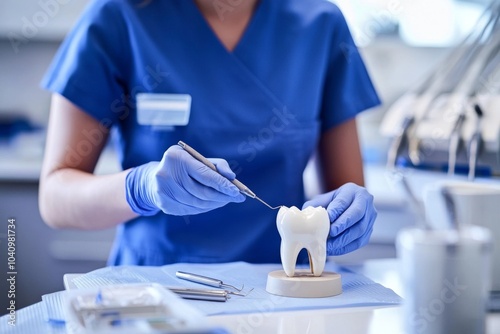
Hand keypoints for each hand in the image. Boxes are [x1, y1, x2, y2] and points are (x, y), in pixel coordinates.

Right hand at [126, 145, 244, 215]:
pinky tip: (212, 204)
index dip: (223, 185)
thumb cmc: (182, 165)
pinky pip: (191, 210)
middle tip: (237, 198)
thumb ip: (217, 164)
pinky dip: (205, 208)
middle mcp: (167, 174)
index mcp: (177, 158)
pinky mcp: (164, 204)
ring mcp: (163, 191)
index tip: (237, 192)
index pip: (205, 175)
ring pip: (198, 203)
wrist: (153, 178)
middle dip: (223, 196)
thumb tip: (231, 177)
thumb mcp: (198, 158)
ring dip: (216, 204)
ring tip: (226, 200)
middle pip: (202, 192)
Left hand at [302, 183, 375, 254]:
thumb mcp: (324, 200)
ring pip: (360, 229)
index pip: (344, 200)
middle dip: (343, 225)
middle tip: (330, 233)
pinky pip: (360, 241)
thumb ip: (316, 206)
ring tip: (330, 245)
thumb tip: (307, 215)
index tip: (328, 218)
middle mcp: (365, 201)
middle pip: (356, 214)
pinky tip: (335, 249)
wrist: (347, 206)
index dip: (336, 210)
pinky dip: (347, 247)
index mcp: (352, 191)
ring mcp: (370, 216)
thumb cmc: (332, 203)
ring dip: (344, 239)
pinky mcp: (370, 230)